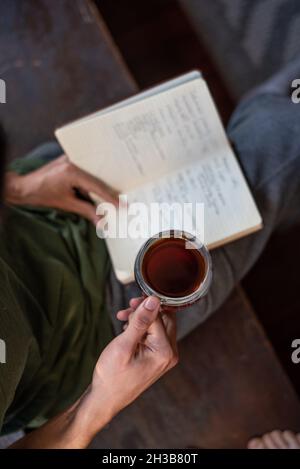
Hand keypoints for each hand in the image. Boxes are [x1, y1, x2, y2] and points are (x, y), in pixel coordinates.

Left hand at [5, 154, 116, 223]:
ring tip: (113, 197)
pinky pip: (85, 171)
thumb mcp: (66, 204)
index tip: (122, 205)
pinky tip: (99, 190)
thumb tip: (101, 221)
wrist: (24, 187)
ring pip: (92, 174)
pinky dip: (92, 181)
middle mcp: (73, 161)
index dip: (110, 197)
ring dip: (101, 185)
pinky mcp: (69, 161)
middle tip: (122, 201)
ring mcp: (71, 159)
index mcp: (72, 171)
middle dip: (109, 191)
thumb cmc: (41, 195)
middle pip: (97, 178)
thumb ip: (86, 211)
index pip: (96, 186)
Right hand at [82, 296, 177, 432]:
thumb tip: (153, 299)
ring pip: (158, 325)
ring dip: (141, 319)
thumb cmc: (112, 375)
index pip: (159, 316)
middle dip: (144, 311)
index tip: (129, 304)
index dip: (144, 307)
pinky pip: (154, 335)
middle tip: (126, 310)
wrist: (105, 399)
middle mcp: (170, 353)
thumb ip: (140, 321)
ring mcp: (164, 356)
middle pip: (164, 319)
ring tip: (123, 320)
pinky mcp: (158, 357)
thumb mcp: (124, 345)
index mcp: (165, 351)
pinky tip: (126, 330)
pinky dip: (141, 329)